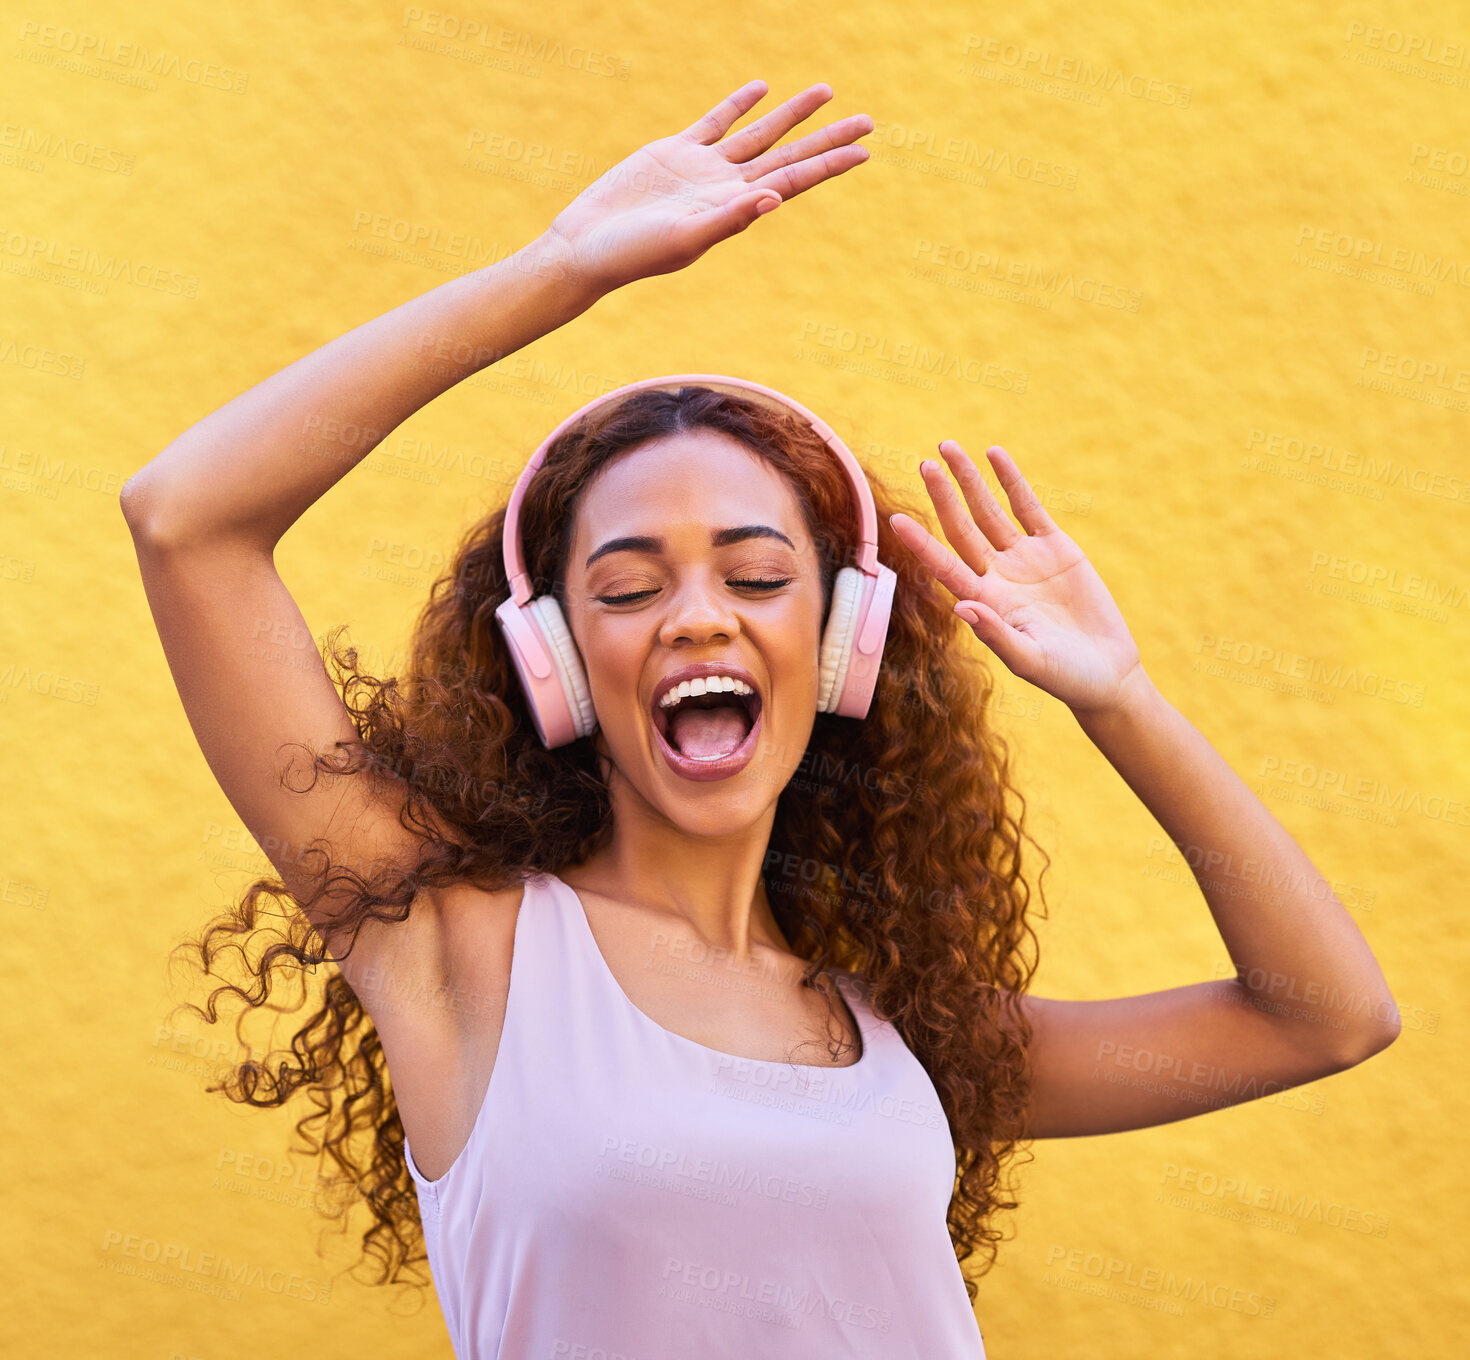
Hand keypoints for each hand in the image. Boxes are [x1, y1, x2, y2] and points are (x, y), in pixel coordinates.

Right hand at [542, 78, 872, 295]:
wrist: (588, 248)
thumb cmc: (635, 254)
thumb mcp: (686, 239)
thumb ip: (729, 219)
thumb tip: (774, 198)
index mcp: (735, 209)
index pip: (795, 180)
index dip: (829, 163)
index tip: (864, 150)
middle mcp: (726, 187)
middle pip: (789, 154)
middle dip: (827, 137)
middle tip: (868, 120)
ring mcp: (702, 168)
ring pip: (759, 133)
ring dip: (792, 114)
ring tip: (825, 92)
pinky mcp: (674, 152)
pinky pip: (716, 122)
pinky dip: (738, 105)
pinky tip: (761, 89)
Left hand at [889, 441, 1144, 715]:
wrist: (1105, 672)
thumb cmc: (1063, 676)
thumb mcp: (1029, 660)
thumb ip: (995, 633)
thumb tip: (961, 607)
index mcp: (984, 601)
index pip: (945, 565)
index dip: (921, 543)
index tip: (897, 519)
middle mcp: (997, 575)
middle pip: (962, 528)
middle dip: (944, 496)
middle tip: (924, 464)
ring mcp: (1024, 558)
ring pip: (989, 510)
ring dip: (970, 480)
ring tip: (948, 447)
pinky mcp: (1056, 547)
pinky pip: (1028, 506)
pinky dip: (1011, 481)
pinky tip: (995, 455)